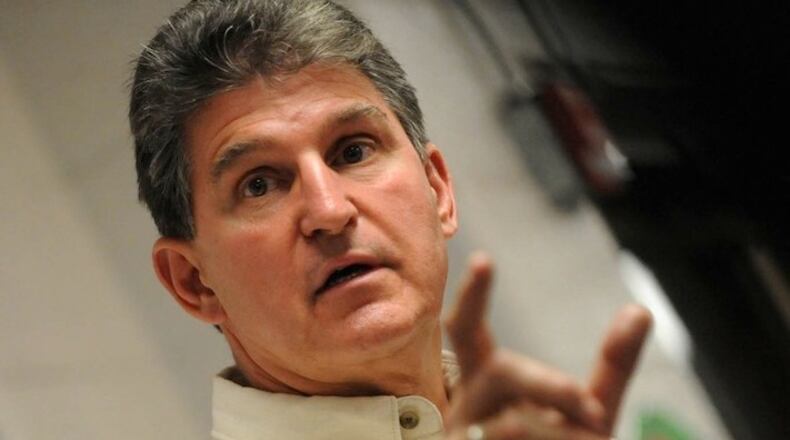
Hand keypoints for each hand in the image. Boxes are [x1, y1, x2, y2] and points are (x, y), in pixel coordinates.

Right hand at [443, 253, 651, 438]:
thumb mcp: (589, 418)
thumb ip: (611, 368)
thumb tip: (639, 309)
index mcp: (488, 386)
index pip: (467, 333)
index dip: (474, 299)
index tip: (485, 260)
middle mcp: (465, 408)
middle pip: (501, 370)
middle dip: (551, 385)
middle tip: (590, 410)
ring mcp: (459, 437)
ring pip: (511, 423)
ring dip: (559, 438)